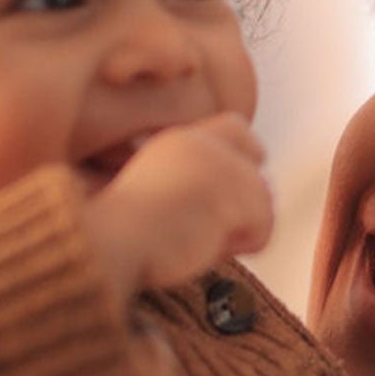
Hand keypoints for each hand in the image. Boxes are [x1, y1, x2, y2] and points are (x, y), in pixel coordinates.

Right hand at [83, 112, 273, 295]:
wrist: (111, 242)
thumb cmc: (121, 233)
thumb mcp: (154, 191)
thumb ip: (191, 183)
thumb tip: (231, 205)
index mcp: (179, 141)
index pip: (236, 128)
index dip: (244, 161)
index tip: (229, 196)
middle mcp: (205, 146)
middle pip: (258, 172)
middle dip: (246, 204)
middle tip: (212, 229)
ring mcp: (222, 168)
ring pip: (263, 203)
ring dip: (238, 230)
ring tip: (198, 240)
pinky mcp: (235, 195)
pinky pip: (264, 229)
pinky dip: (242, 246)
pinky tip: (207, 247)